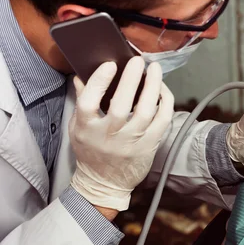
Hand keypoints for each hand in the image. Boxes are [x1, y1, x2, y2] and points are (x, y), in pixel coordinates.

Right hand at [69, 57, 173, 210]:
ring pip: (145, 111)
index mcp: (87, 129)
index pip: (89, 102)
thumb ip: (82, 100)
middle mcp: (109, 136)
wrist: (104, 184)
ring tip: (155, 69)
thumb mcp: (78, 127)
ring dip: (152, 87)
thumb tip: (81, 75)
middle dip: (132, 79)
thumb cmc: (91, 151)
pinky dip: (165, 103)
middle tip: (138, 61)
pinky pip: (162, 120)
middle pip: (120, 105)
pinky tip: (163, 89)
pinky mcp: (149, 146)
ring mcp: (131, 142)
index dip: (99, 82)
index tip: (110, 65)